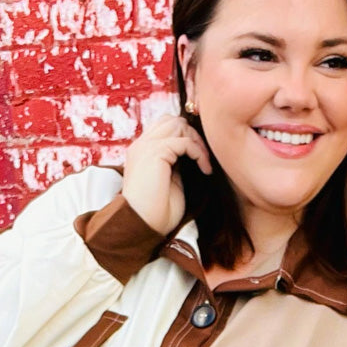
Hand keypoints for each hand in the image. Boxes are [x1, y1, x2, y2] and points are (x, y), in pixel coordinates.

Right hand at [121, 114, 212, 235]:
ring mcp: (146, 146)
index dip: (184, 136)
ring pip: (178, 124)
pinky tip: (205, 169)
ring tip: (204, 163)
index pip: (164, 127)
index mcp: (142, 151)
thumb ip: (176, 163)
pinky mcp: (155, 152)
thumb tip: (191, 152)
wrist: (141, 226)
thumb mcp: (169, 182)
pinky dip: (199, 153)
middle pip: (172, 120)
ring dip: (196, 141)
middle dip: (192, 135)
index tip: (197, 157)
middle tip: (203, 157)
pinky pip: (185, 141)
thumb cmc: (156, 213)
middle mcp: (141, 145)